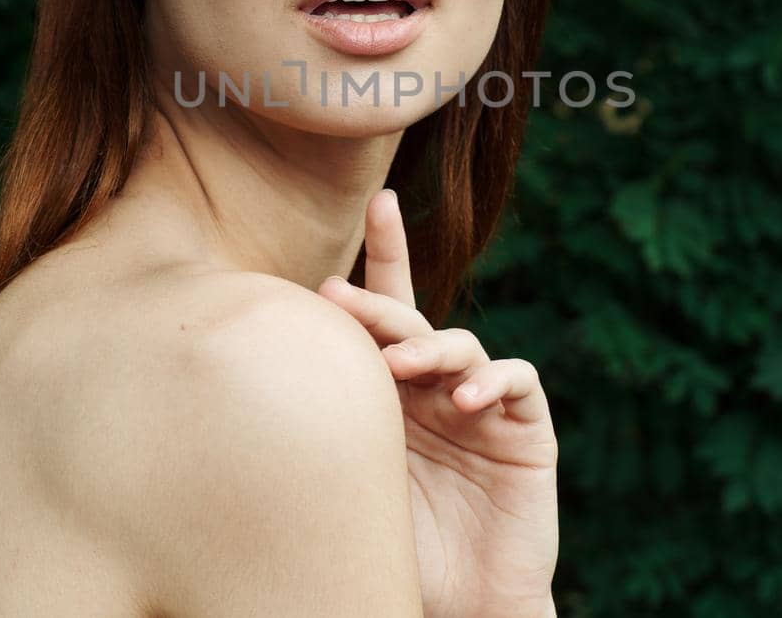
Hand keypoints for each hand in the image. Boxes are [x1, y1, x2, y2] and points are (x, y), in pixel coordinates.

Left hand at [318, 189, 557, 617]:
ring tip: (401, 368)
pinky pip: (517, 382)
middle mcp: (435, 384)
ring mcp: (482, 401)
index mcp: (391, 388)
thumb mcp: (346, 483)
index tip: (379, 203)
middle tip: (339, 300)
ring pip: (460, 343)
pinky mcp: (526, 428)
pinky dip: (494, 381)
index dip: (385, 254)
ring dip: (430, 348)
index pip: (386, 310)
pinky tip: (469, 399)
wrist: (461, 606)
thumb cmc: (394, 551)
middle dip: (379, 302)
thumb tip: (255, 381)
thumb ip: (326, 431)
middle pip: (412, 319)